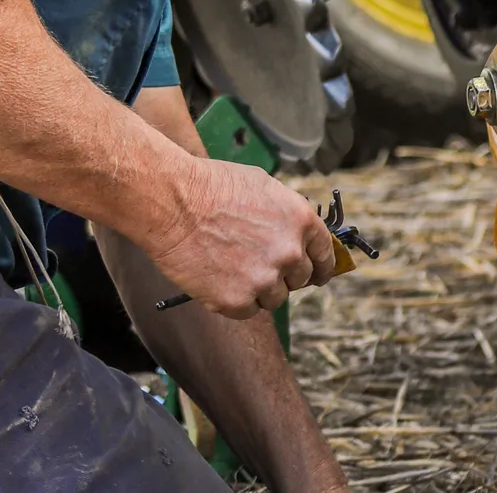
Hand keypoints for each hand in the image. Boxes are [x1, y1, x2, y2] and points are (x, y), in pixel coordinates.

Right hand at [143, 159, 335, 318]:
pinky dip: (233, 299)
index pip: (325, 255)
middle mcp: (290, 253)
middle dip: (283, 274)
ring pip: (273, 298)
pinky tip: (215, 277)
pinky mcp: (237, 301)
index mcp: (302, 221)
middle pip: (300, 279)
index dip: (320, 266)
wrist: (172, 201)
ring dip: (257, 288)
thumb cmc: (211, 186)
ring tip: (229, 266)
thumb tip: (296, 236)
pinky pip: (245, 309)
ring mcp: (265, 280)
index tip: (316, 274)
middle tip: (256, 264)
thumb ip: (287, 216)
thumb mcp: (264, 187)